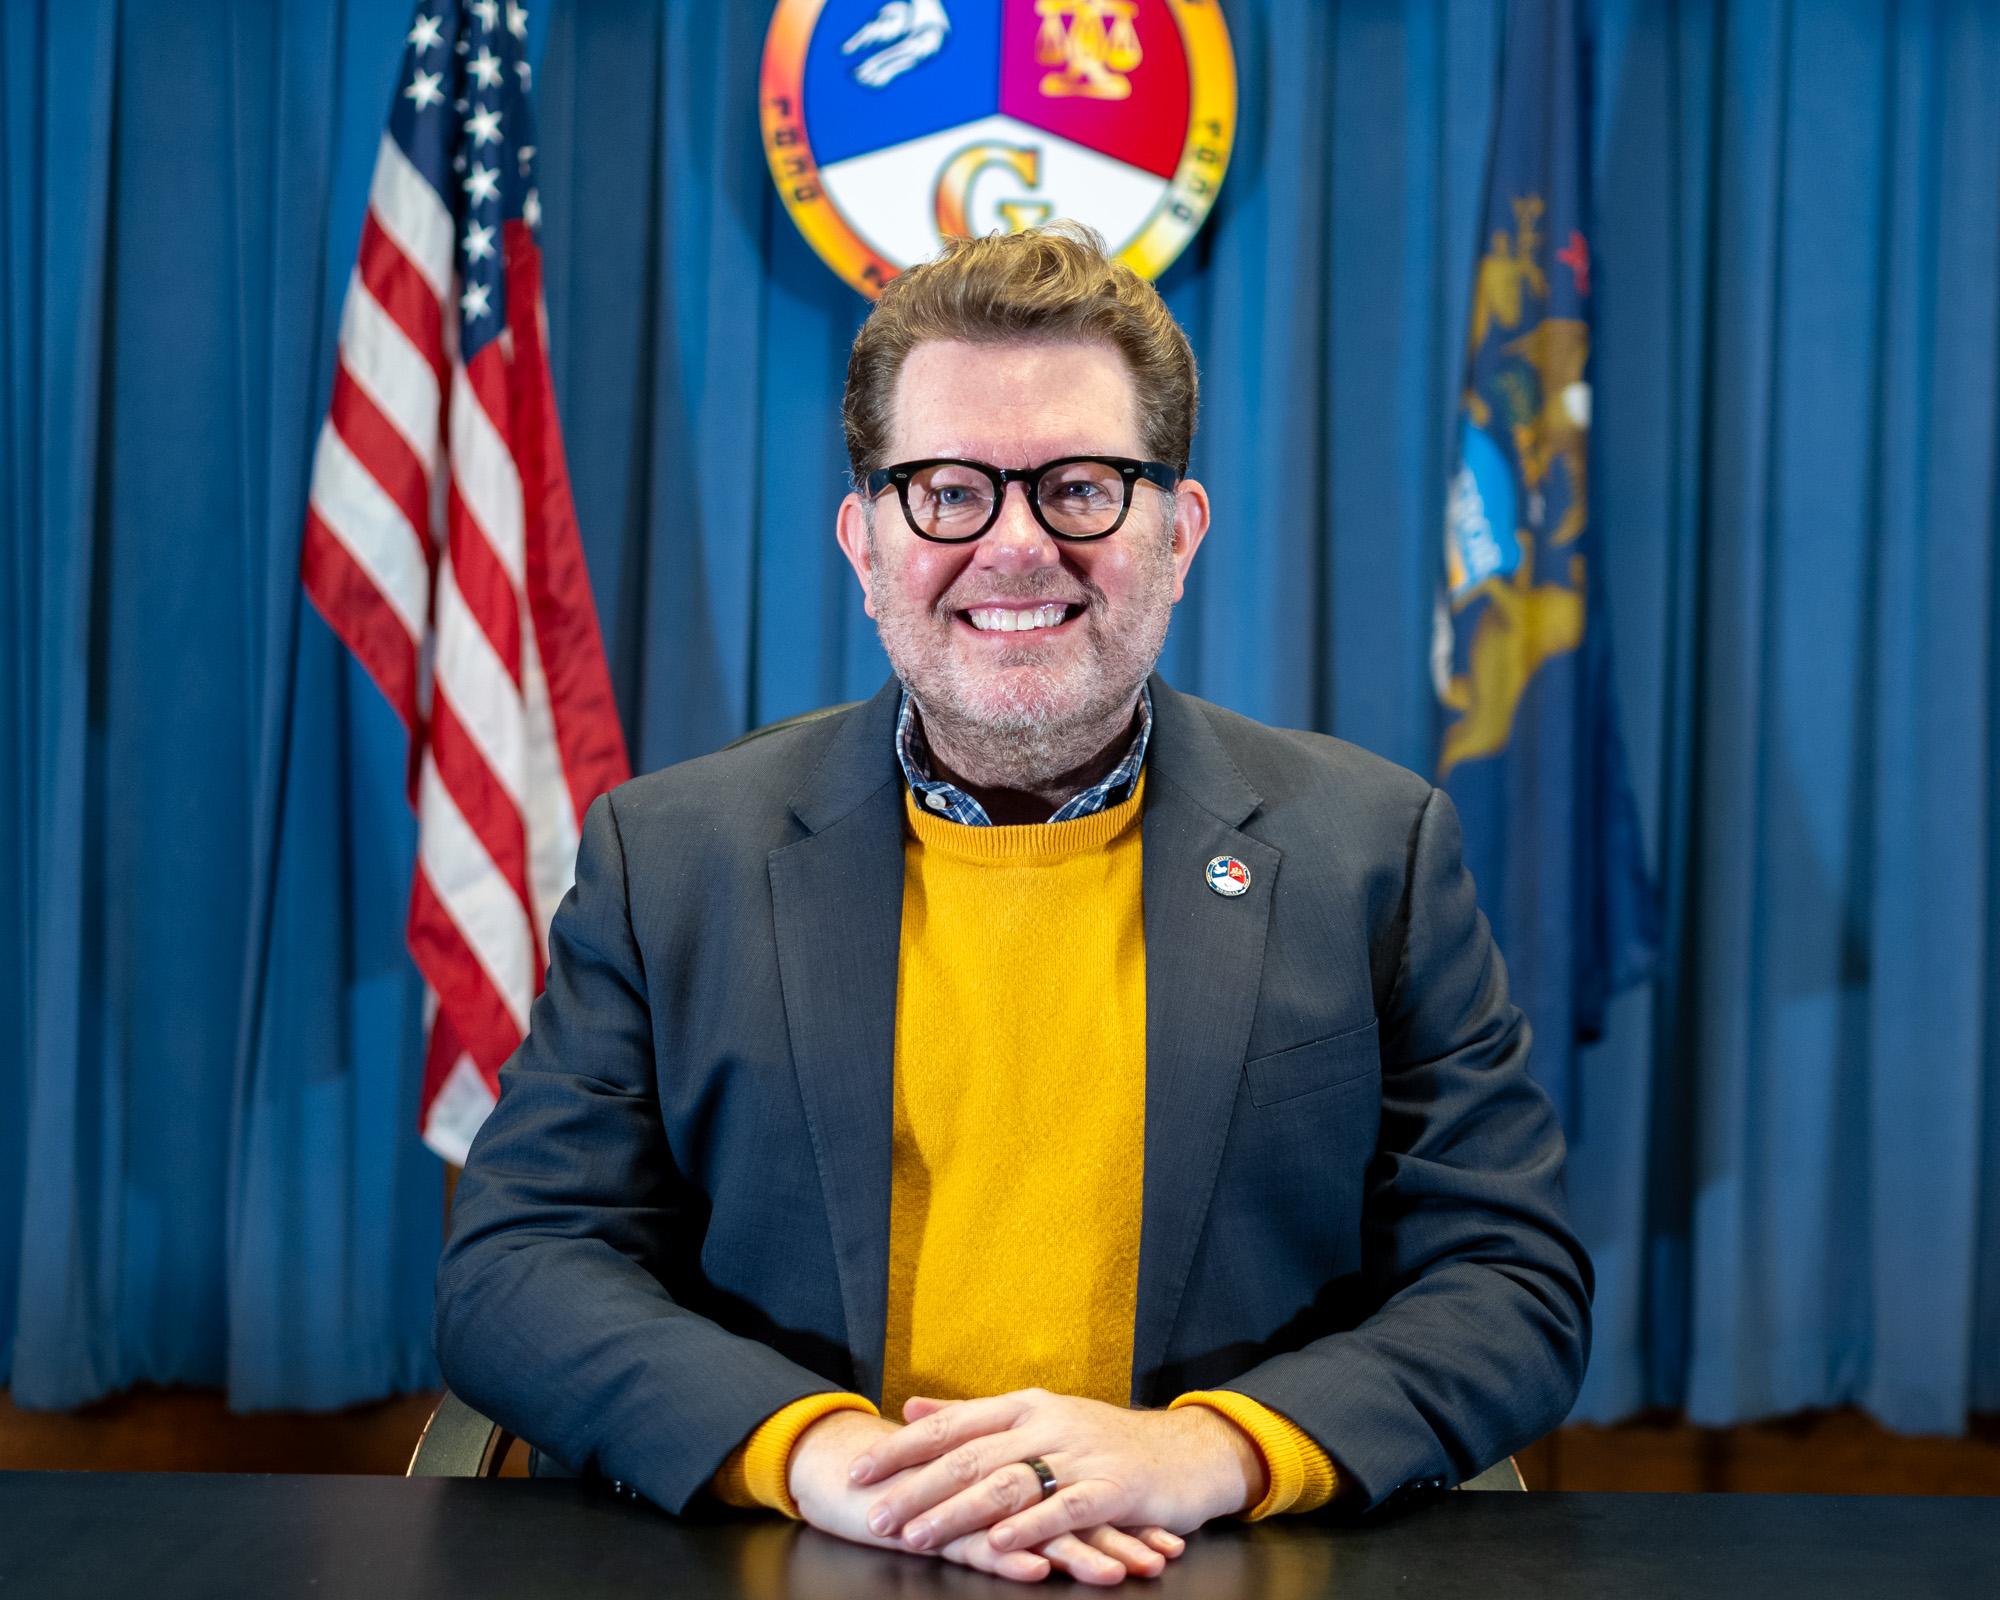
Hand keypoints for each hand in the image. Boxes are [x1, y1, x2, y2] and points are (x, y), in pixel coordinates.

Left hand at [788, 1408, 1179, 1584]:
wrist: (1188, 1452)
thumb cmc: (1105, 1441)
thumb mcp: (1038, 1418)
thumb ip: (974, 1416)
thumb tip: (913, 1409)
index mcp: (1025, 1406)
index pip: (952, 1425)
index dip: (903, 1449)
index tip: (859, 1471)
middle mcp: (1048, 1423)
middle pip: (971, 1455)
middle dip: (917, 1487)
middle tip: (875, 1514)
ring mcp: (1082, 1454)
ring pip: (1009, 1482)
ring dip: (958, 1511)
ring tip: (918, 1535)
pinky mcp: (1116, 1487)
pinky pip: (1068, 1506)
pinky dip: (1032, 1525)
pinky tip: (1001, 1542)